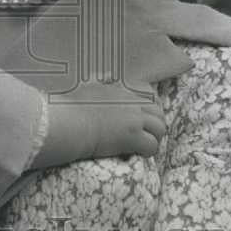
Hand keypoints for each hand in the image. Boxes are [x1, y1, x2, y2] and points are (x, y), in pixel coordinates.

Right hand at [31, 82, 165, 168]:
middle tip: (146, 135)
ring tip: (144, 146)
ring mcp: (133, 119)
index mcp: (122, 90)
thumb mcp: (87, 86)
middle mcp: (132, 103)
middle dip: (156, 125)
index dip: (152, 108)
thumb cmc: (72, 107)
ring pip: (160, 129)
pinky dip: (148, 151)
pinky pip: (152, 146)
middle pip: (159, 113)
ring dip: (155, 138)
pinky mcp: (131, 137)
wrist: (69, 123)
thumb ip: (100, 80)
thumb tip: (107, 76)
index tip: (145, 118)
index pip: (150, 95)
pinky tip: (139, 153)